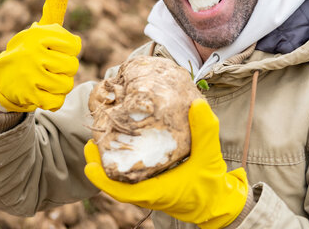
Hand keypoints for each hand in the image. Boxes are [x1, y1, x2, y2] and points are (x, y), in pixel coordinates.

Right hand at [0, 0, 80, 111]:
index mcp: (39, 34)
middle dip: (65, 70)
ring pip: (66, 85)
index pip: (75, 46)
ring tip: (47, 79)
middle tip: (49, 67)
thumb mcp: (42, 28)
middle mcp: (33, 51)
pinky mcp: (27, 94)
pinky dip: (53, 100)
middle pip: (72, 66)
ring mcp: (29, 74)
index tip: (56, 51)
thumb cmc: (31, 50)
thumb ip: (54, 6)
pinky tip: (43, 93)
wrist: (2, 78)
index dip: (70, 51)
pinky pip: (56, 101)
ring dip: (60, 85)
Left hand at [84, 99, 247, 227]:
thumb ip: (204, 131)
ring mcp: (150, 192)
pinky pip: (130, 179)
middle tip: (89, 144)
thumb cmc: (212, 185)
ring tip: (98, 143)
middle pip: (115, 185)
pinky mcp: (154, 187)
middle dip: (99, 166)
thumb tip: (196, 104)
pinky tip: (120, 147)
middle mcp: (149, 194)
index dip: (103, 180)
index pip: (122, 192)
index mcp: (157, 192)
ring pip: (121, 182)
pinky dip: (120, 166)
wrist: (219, 203)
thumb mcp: (210, 156)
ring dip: (107, 165)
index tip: (89, 166)